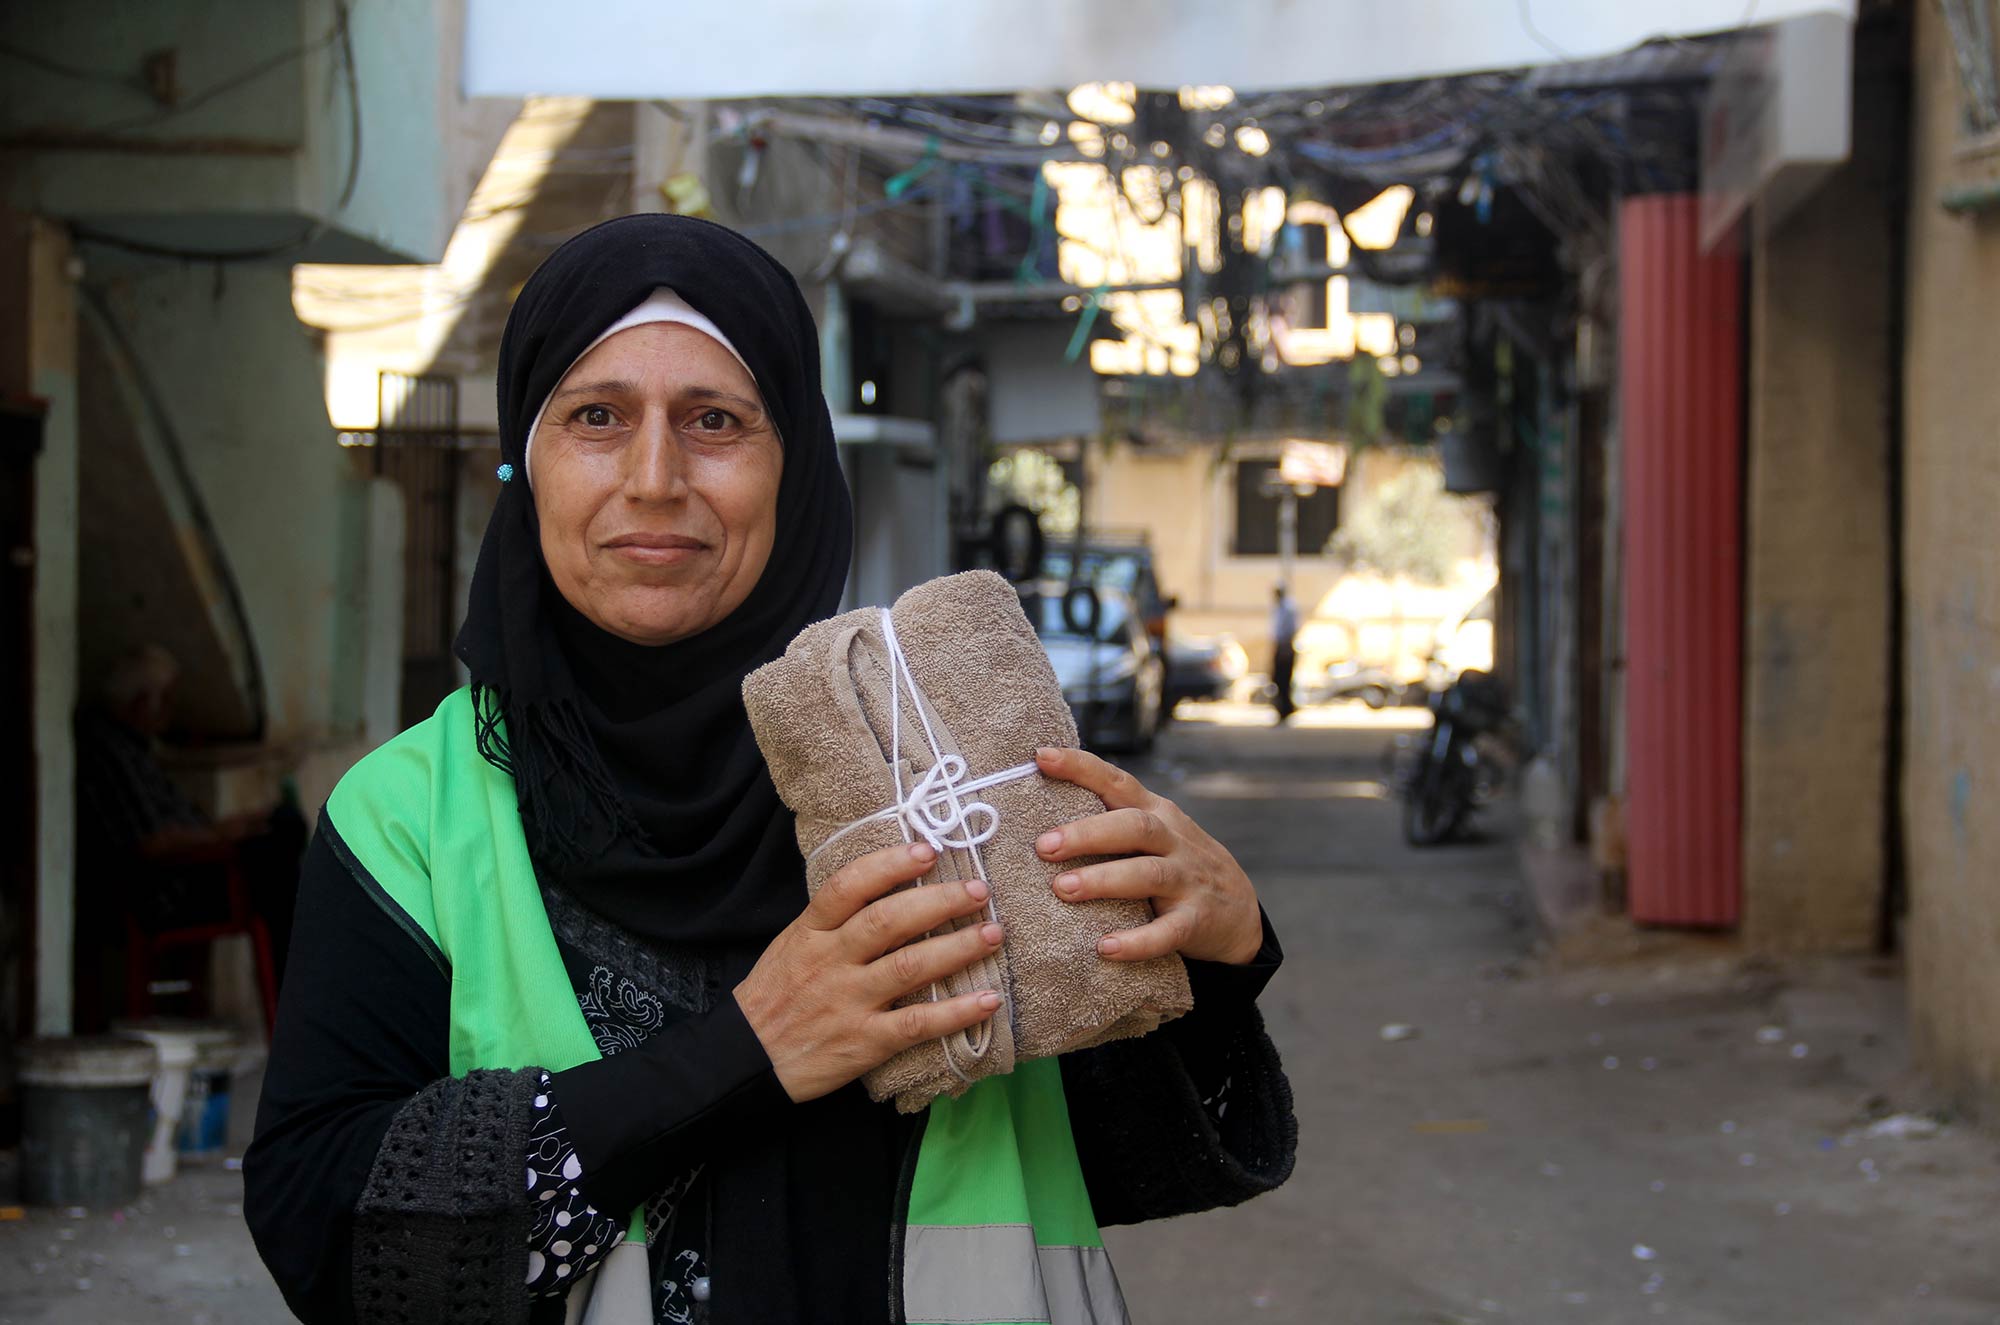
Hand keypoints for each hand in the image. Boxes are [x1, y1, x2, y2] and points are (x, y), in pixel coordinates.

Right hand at [734, 842, 1003, 1103]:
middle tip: (978, 891)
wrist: (746, 1060)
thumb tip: (887, 886)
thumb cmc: (775, 997)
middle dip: (939, 902)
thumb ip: (833, 920)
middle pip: (888, 921)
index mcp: (810, 932)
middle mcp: (830, 961)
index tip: (928, 851)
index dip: (890, 864)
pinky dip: (956, 1012)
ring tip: (993, 934)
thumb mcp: (792, 945)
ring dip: (958, 948)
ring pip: (909, 967)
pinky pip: (916, 1023)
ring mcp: (848, 1002)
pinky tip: (989, 1000)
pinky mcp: (863, 1042)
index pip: (848, 886)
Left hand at [1032, 746, 1263, 965]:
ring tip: (1062, 889)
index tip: (1041, 757)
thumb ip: (1111, 821)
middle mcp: (1173, 840)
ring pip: (1147, 874)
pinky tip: (1105, 948)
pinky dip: (1137, 942)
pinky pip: (1167, 931)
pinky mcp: (1196, 921)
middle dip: (1086, 834)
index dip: (1081, 768)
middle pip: (1133, 826)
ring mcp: (1187, 880)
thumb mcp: (1155, 834)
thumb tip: (1038, 816)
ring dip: (1103, 880)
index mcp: (1157, 814)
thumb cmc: (1177, 866)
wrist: (1239, 911)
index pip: (1118, 782)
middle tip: (1043, 846)